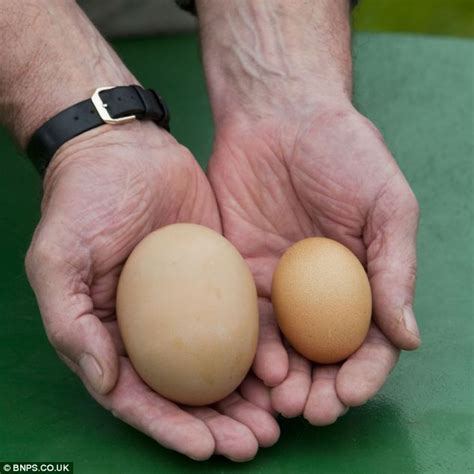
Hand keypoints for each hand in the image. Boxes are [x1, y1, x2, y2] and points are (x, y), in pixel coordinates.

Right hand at [25, 122, 278, 459]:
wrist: (127, 150)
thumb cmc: (85, 200)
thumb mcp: (58, 257)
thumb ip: (70, 321)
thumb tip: (105, 382)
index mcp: (110, 334)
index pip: (140, 397)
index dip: (172, 427)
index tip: (207, 447)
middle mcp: (151, 329)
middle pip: (187, 391)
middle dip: (219, 423)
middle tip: (256, 442)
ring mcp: (188, 306)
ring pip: (220, 364)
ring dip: (247, 397)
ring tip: (277, 419)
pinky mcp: (219, 279)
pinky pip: (241, 321)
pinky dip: (260, 350)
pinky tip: (283, 367)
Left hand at [208, 102, 419, 422]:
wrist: (278, 115)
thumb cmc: (342, 151)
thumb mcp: (385, 204)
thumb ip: (396, 267)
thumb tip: (407, 337)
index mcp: (361, 279)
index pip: (367, 341)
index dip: (363, 374)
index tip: (350, 394)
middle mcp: (318, 290)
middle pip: (321, 355)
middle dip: (319, 389)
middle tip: (309, 410)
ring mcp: (277, 284)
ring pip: (281, 347)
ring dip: (281, 380)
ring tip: (278, 399)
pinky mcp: (239, 271)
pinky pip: (242, 318)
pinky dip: (247, 347)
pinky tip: (249, 365)